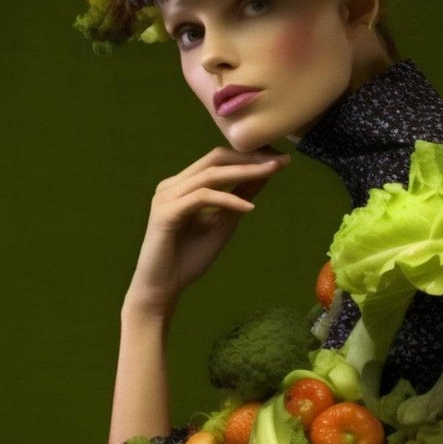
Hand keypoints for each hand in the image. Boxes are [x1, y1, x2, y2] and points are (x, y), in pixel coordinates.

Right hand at [125, 146, 289, 315]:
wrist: (162, 288)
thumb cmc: (189, 258)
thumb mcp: (223, 223)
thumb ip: (239, 197)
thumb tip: (264, 174)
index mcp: (183, 185)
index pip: (218, 159)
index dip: (248, 155)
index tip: (279, 158)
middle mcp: (172, 185)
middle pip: (215, 159)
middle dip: (250, 157)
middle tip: (280, 160)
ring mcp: (166, 197)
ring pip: (210, 175)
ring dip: (244, 172)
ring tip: (271, 172)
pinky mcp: (165, 213)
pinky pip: (202, 198)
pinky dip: (228, 199)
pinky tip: (250, 207)